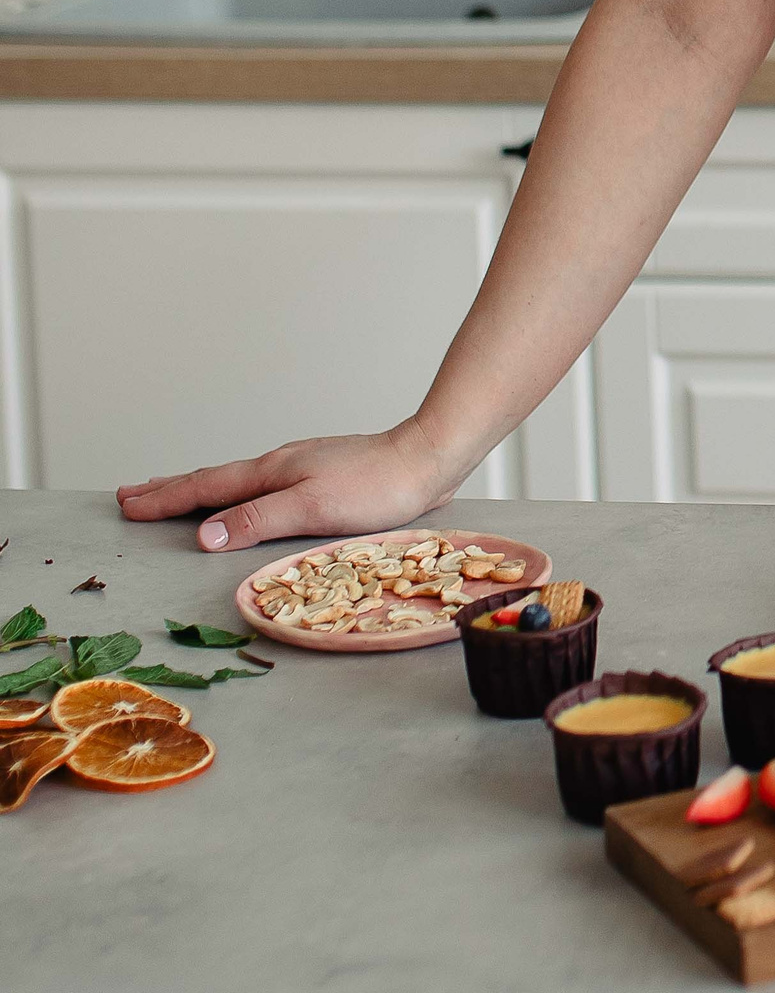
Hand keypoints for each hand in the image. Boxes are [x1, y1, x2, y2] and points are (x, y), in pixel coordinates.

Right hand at [116, 422, 458, 554]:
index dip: (165, 500)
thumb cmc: (376, 487)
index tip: (127, 505)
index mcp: (272, 471)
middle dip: (170, 488)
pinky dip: (236, 492)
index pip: (206, 488)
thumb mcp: (311, 508)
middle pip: (214, 478)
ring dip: (201, 488)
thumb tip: (201, 534)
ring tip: (175, 493)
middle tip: (129, 493)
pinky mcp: (323, 476)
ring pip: (238, 480)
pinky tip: (246, 498)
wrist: (428, 458)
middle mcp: (282, 464)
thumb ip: (256, 519)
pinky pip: (262, 485)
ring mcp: (303, 467)